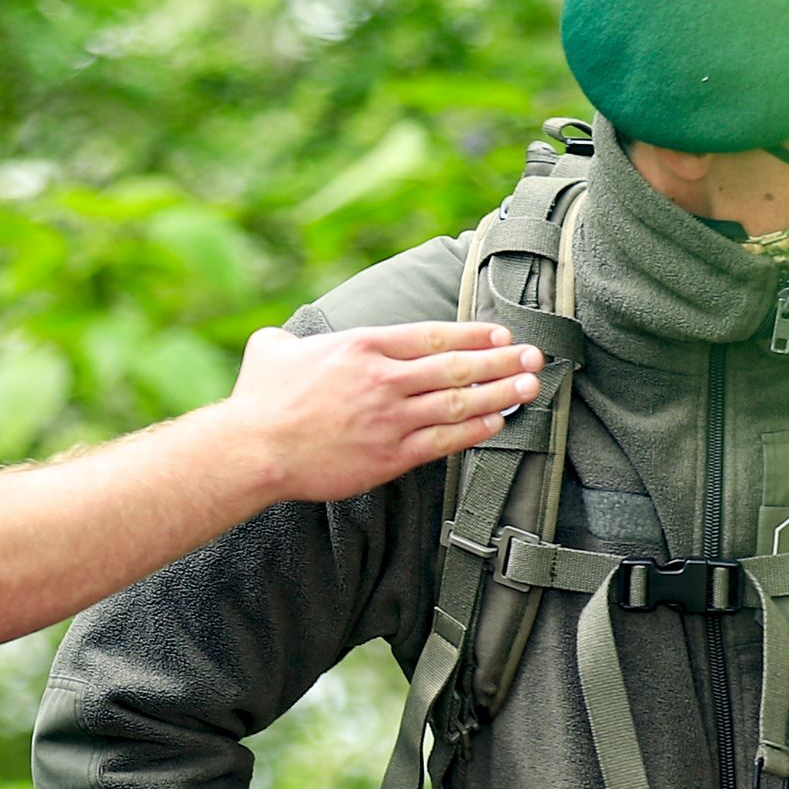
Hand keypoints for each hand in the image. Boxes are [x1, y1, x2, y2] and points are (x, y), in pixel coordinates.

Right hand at [231, 321, 543, 502]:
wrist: (254, 450)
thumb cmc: (259, 400)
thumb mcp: (271, 350)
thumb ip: (290, 339)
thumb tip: (280, 340)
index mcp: (363, 347)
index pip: (434, 336)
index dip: (473, 333)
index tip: (501, 332)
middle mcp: (384, 379)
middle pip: (457, 366)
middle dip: (502, 359)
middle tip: (534, 356)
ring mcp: (390, 419)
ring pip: (458, 403)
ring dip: (500, 394)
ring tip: (530, 387)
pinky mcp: (389, 457)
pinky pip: (444, 442)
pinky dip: (475, 432)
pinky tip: (498, 424)